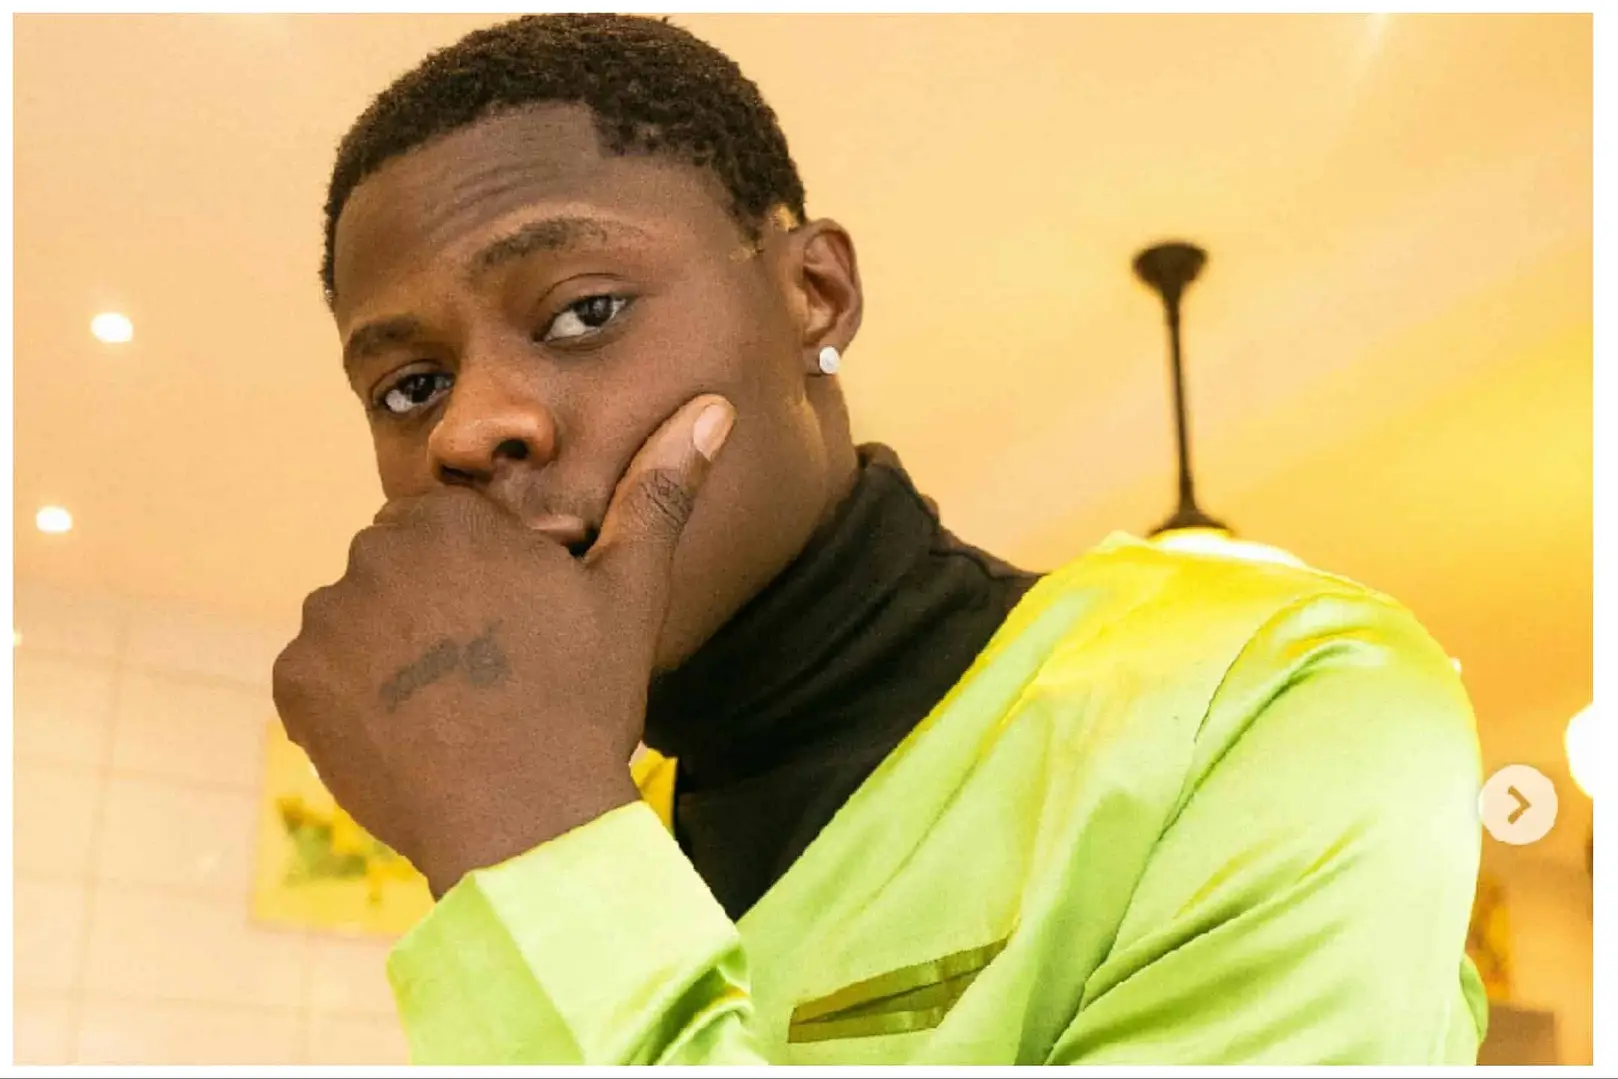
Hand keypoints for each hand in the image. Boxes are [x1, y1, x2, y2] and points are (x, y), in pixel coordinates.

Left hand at [272, 395, 735, 896]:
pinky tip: (408, 732)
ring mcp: (327, 620)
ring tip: (450, 707)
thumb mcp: (631, 591)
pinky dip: (351, 700)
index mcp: (449, 517)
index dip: (490, 580)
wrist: (522, 824)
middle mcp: (372, 551)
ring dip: (391, 649)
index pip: (453, 528)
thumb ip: (658, 492)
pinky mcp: (295, 684)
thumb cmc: (583, 700)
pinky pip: (319, 675)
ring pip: (359, 617)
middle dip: (433, 604)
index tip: (519, 632)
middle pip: (399, 565)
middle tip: (488, 672)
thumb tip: (713, 410)